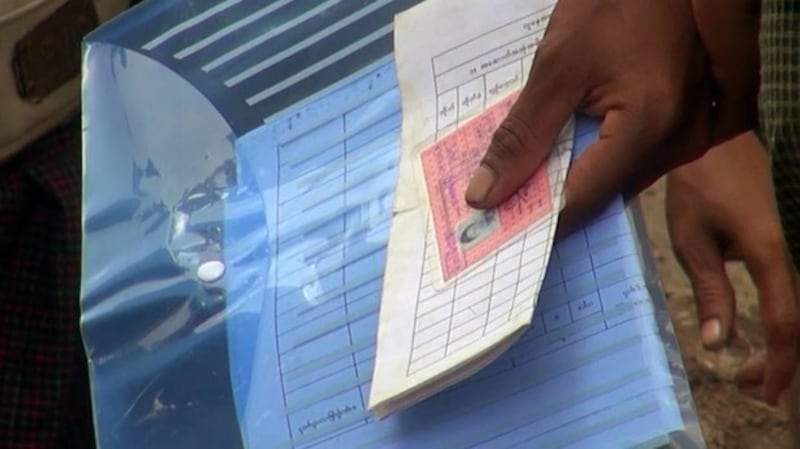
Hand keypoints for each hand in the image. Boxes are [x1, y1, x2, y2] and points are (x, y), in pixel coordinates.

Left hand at [464, 0, 758, 236]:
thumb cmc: (612, 6)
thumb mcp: (558, 67)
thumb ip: (522, 135)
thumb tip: (484, 194)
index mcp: (649, 127)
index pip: (583, 199)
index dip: (537, 218)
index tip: (494, 230)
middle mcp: (677, 144)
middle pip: (600, 194)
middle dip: (549, 199)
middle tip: (500, 204)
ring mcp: (687, 137)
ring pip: (615, 179)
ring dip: (571, 178)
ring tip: (523, 179)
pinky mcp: (684, 127)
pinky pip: (630, 158)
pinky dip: (594, 159)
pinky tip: (562, 151)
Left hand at [666, 131, 799, 405]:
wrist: (720, 137)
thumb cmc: (699, 186)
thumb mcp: (692, 240)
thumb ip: (711, 292)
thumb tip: (718, 343)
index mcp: (771, 252)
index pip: (785, 322)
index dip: (779, 363)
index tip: (764, 393)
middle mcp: (795, 249)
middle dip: (782, 360)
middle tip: (752, 384)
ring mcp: (796, 241)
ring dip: (784, 341)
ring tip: (755, 367)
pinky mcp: (790, 236)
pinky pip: (794, 286)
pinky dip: (784, 315)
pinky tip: (764, 330)